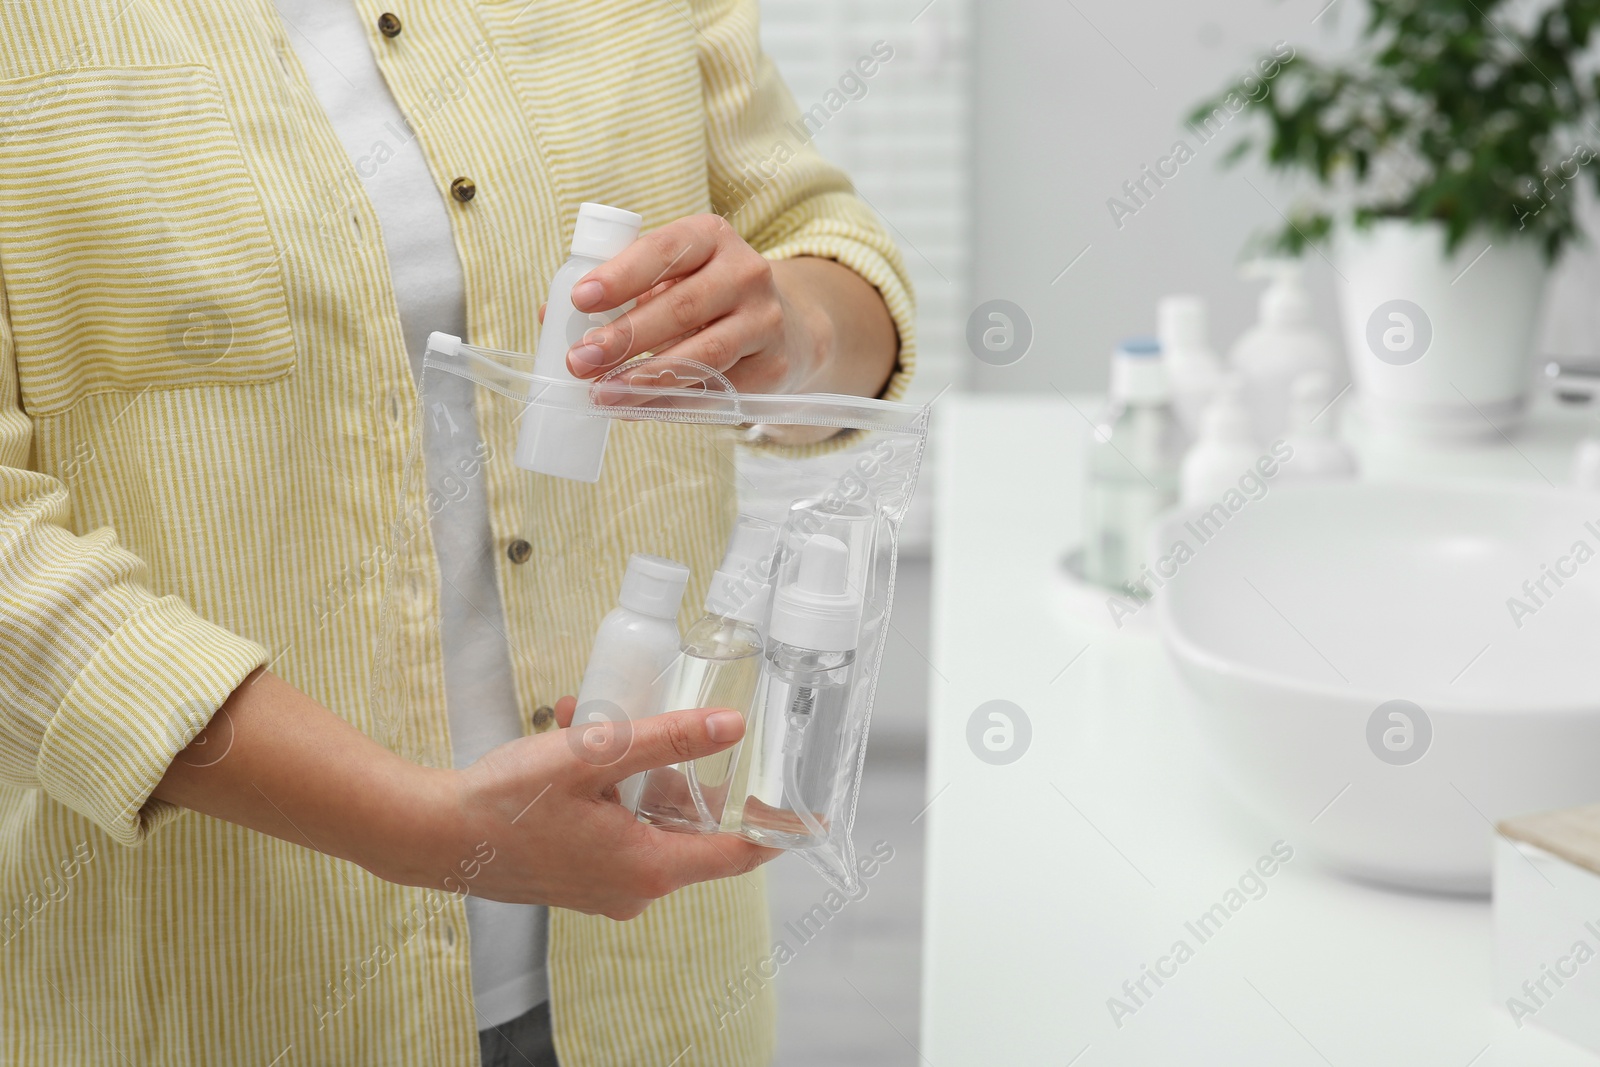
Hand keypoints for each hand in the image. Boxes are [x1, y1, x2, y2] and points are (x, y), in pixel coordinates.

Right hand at [153, 673, 775, 923]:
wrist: (431, 836)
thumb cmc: (506, 801)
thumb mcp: (595, 756)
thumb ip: (669, 739)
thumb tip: (732, 725)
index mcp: (649, 866)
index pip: (740, 853)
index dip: (779, 829)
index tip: (813, 812)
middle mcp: (636, 888)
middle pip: (692, 825)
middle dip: (679, 768)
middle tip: (661, 722)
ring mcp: (607, 887)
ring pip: (651, 819)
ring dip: (634, 769)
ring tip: (590, 721)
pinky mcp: (582, 878)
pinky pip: (620, 828)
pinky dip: (610, 789)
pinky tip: (572, 745)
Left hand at [555, 214, 897, 401]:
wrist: (785, 326)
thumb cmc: (705, 296)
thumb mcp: (669, 278)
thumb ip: (616, 291)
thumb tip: (549, 318)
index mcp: (710, 237)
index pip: (663, 251)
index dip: (621, 275)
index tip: (580, 299)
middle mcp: (745, 272)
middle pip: (681, 307)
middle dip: (624, 338)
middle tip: (578, 361)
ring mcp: (764, 321)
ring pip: (702, 354)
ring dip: (646, 378)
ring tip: (602, 394)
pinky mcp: (773, 367)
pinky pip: (715, 390)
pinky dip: (671, 404)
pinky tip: (636, 410)